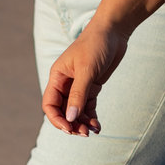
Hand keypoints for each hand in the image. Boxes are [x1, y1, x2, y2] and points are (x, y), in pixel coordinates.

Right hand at [42, 20, 129, 136]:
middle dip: (71, 124)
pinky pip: (88, 107)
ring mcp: (79, 86)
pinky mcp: (92, 86)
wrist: (114, 30)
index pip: (50, 105)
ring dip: (82, 123)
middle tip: (84, 133)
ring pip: (76, 112)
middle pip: (63, 111)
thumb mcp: (87, 70)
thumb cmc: (96, 44)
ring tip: (93, 130)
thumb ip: (78, 94)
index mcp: (57, 77)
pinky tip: (98, 127)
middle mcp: (65, 83)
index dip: (57, 119)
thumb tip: (70, 119)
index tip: (69, 128)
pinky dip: (91, 118)